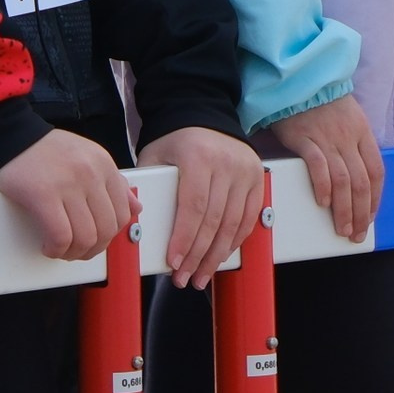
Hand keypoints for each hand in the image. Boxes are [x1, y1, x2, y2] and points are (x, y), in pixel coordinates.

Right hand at [0, 127, 131, 260]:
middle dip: (92, 249)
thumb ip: (113, 183)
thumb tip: (135, 208)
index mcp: (104, 164)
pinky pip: (61, 236)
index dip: (110, 235)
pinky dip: (56, 249)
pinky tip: (48, 246)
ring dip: (74, 253)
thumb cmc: (47, 151)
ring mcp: (68, 184)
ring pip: (86, 237)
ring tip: (61, 249)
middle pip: (106, 229)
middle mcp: (90, 173)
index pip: (123, 212)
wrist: (12, 136)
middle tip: (77, 250)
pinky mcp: (43, 195)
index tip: (95, 239)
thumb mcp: (88, 158)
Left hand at [136, 125, 264, 287]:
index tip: (175, 262)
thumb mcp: (155, 156)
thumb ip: (146, 187)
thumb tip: (136, 223)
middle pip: (214, 220)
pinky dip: (234, 241)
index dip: (185, 238)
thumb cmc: (174, 141)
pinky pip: (248, 218)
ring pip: (233, 224)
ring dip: (216, 256)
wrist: (202, 114)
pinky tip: (220, 256)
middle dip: (197, 255)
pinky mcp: (257, 178)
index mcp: (198, 156)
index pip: (193, 206)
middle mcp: (227, 162)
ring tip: (200, 276)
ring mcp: (246, 170)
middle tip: (184, 278)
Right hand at [268, 94, 383, 242]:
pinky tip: (322, 202)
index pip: (376, 172)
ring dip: (344, 209)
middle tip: (356, 233)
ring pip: (343, 180)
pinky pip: (318, 167)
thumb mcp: (349, 119)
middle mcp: (349, 138)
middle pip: (361, 182)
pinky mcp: (306, 139)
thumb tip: (356, 178)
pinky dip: (323, 186)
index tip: (369, 217)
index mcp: (363, 133)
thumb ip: (353, 144)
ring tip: (341, 227)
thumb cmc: (322, 102)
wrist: (299, 80)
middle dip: (361, 213)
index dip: (375, 199)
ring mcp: (328, 139)